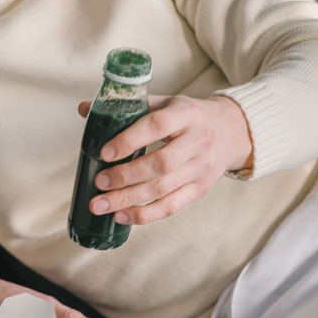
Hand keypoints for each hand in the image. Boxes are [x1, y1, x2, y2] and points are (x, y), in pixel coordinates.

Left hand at [78, 94, 252, 223]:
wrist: (232, 131)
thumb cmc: (190, 117)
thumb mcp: (166, 103)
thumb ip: (129, 106)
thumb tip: (85, 109)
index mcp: (187, 114)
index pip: (157, 126)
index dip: (129, 140)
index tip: (104, 153)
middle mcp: (198, 141)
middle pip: (160, 164)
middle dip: (125, 177)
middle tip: (99, 183)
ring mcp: (201, 168)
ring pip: (163, 189)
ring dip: (128, 200)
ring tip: (101, 205)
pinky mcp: (200, 189)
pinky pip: (171, 207)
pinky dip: (144, 214)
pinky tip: (122, 215)